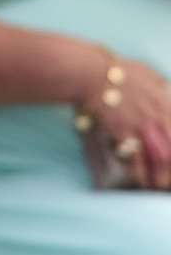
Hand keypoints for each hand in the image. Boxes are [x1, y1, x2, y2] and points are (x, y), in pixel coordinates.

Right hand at [80, 51, 170, 189]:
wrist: (90, 74)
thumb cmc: (117, 70)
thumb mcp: (146, 72)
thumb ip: (159, 85)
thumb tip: (165, 90)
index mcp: (166, 103)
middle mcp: (159, 118)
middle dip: (170, 169)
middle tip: (166, 178)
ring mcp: (142, 127)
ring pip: (159, 159)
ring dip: (159, 176)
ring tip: (155, 184)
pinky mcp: (123, 133)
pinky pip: (135, 159)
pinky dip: (138, 172)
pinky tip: (139, 179)